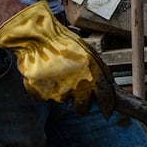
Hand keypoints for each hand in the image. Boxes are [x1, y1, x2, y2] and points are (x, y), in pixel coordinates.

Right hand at [0, 1, 116, 116]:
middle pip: (82, 108)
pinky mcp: (41, 93)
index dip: (106, 105)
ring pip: (62, 100)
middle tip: (74, 91)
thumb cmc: (64, 44)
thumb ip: (99, 73)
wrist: (38, 37)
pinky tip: (44, 75)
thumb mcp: (89, 55)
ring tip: (55, 73)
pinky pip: (45, 97)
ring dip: (60, 91)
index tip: (105, 109)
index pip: (105, 99)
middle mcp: (77, 86)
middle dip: (80, 103)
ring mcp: (58, 91)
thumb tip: (108, 88)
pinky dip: (44, 89)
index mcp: (92, 76)